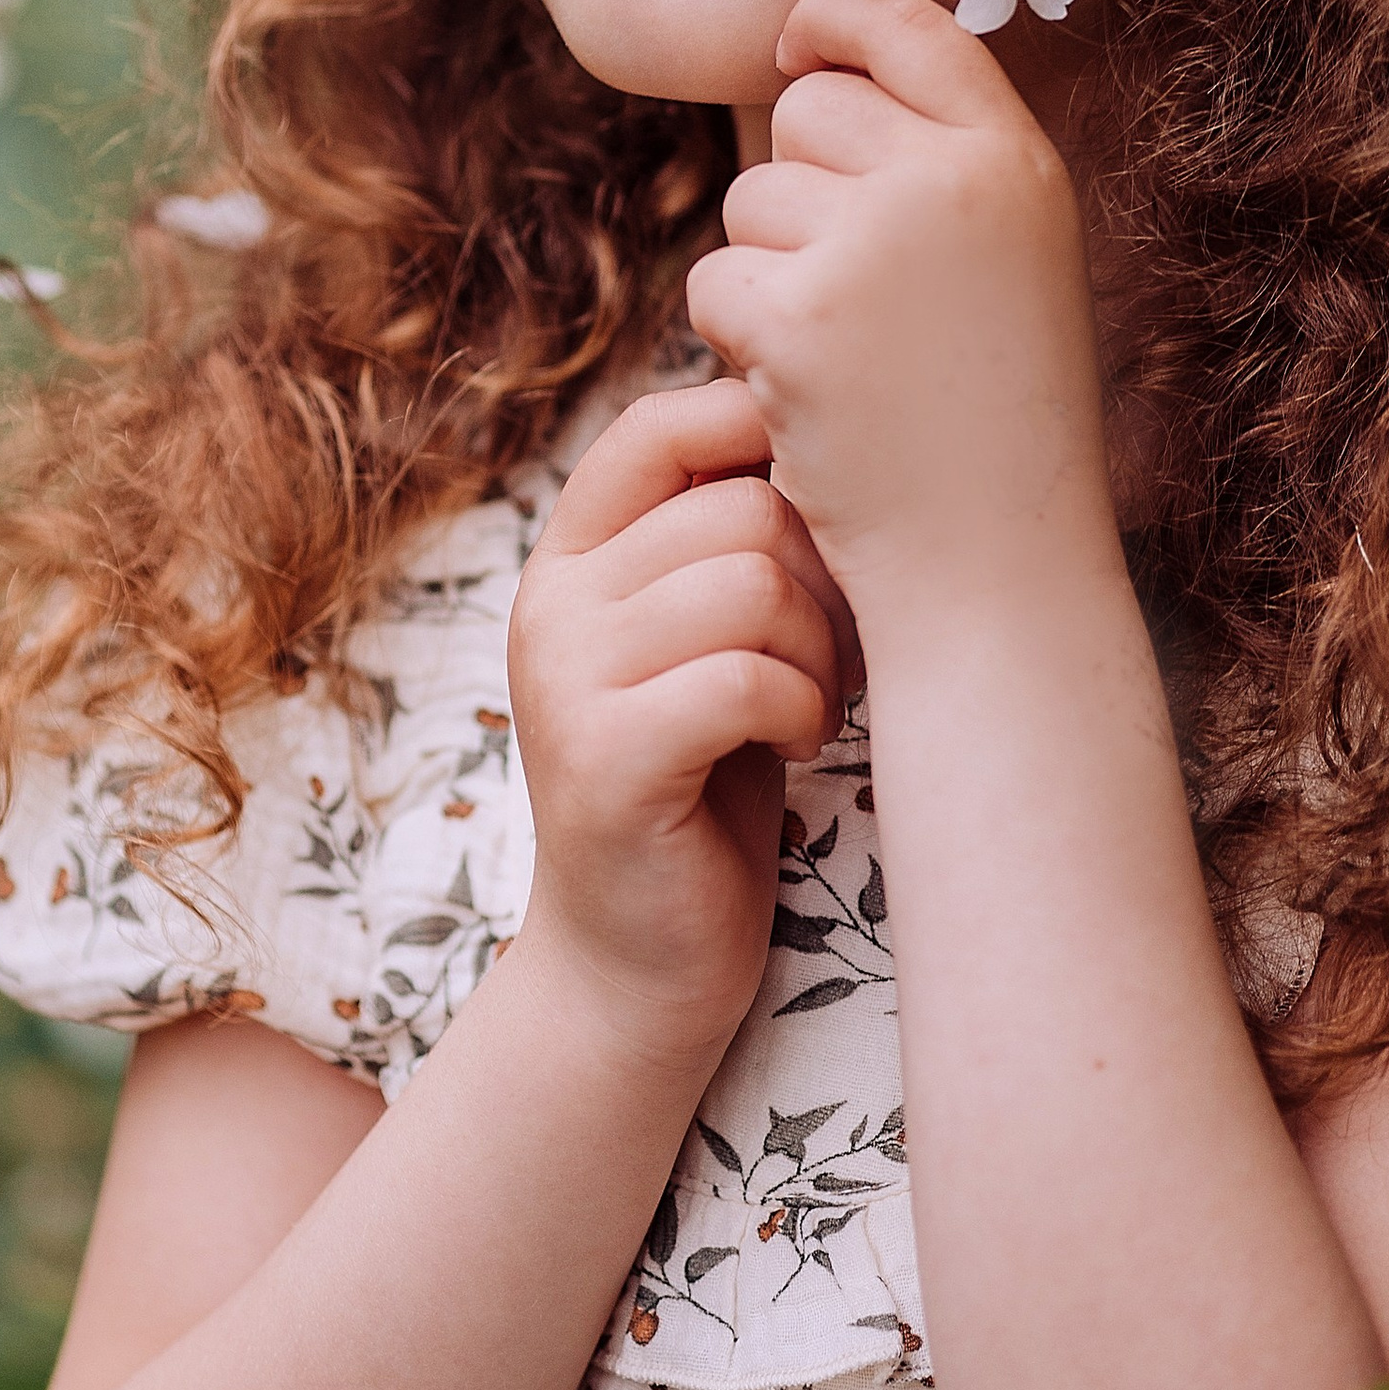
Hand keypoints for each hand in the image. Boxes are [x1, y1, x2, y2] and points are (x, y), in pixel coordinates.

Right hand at [504, 379, 861, 1067]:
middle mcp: (550, 603)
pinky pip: (744, 677)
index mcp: (570, 556)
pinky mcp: (606, 761)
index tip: (828, 521)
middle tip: (831, 656)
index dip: (765, 441)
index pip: (662, 425)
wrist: (637, 965)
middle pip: (740, 505)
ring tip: (810, 704)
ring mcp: (566, 681)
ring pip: (751, 584)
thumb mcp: (708, 636)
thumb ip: (731, 537)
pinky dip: (801, 710)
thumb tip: (838, 424)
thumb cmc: (705, 782)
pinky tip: (794, 748)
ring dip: (819, 650)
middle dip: (825, 577)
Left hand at [684, 0, 1120, 647]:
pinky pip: (714, 279)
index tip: (798, 45)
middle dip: (797, 184)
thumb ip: (939, 166)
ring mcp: (872, 246)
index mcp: (1015, 160)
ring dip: (767, 270)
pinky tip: (804, 394)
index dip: (837, 18)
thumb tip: (822, 68)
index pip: (908, 25)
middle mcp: (949, 183)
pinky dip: (737, 338)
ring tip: (846, 355)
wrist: (998, 566)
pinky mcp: (798, 318)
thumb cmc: (996, 419)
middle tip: (851, 290)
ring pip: (749, 198)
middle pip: (806, 108)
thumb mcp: (1013, 261)